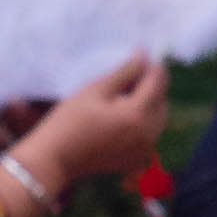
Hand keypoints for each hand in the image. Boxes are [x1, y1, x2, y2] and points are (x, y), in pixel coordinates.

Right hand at [17, 53, 172, 199]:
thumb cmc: (70, 120)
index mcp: (138, 115)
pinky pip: (149, 135)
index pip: (158, 83)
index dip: (153, 67)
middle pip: (162, 102)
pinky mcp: (137, 160)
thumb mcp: (95, 90)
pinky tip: (121, 117)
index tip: (144, 56)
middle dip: (152, 87)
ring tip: (124, 95)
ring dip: (149, 105)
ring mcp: (144, 151)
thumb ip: (124, 72)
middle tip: (132, 75)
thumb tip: (144, 56)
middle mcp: (148, 135)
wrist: (55, 159)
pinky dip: (142, 123)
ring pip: (158, 119)